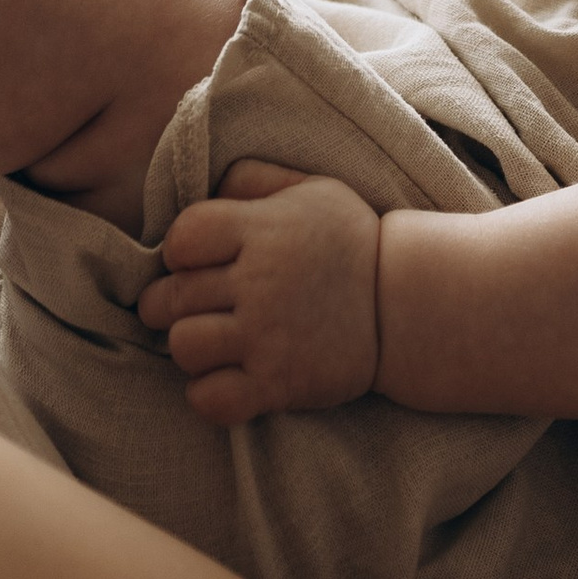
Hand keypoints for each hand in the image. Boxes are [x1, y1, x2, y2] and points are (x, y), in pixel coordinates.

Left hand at [142, 160, 381, 423]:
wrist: (408, 306)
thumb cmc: (352, 242)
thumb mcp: (312, 190)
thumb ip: (251, 178)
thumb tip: (205, 186)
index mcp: (264, 230)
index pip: (181, 238)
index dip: (179, 250)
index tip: (198, 260)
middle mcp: (262, 283)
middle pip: (170, 297)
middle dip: (169, 303)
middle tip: (196, 305)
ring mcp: (269, 337)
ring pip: (183, 346)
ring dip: (190, 346)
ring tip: (214, 340)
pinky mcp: (280, 384)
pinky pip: (209, 399)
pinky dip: (208, 394)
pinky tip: (228, 378)